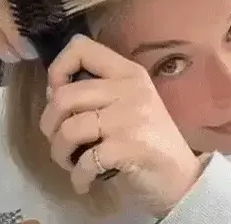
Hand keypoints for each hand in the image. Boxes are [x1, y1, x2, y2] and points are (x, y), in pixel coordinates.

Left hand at [40, 34, 203, 217]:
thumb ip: (95, 92)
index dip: (57, 70)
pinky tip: (85, 182)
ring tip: (71, 163)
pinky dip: (77, 177)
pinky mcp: (130, 146)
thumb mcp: (127, 103)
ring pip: (68, 129)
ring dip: (60, 153)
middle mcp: (130, 88)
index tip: (59, 96)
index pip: (80, 48)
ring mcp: (131, 116)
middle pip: (64, 96)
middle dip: (50, 125)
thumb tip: (51, 94)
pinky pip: (84, 161)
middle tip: (60, 141)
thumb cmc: (148, 137)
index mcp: (128, 72)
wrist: (181, 175)